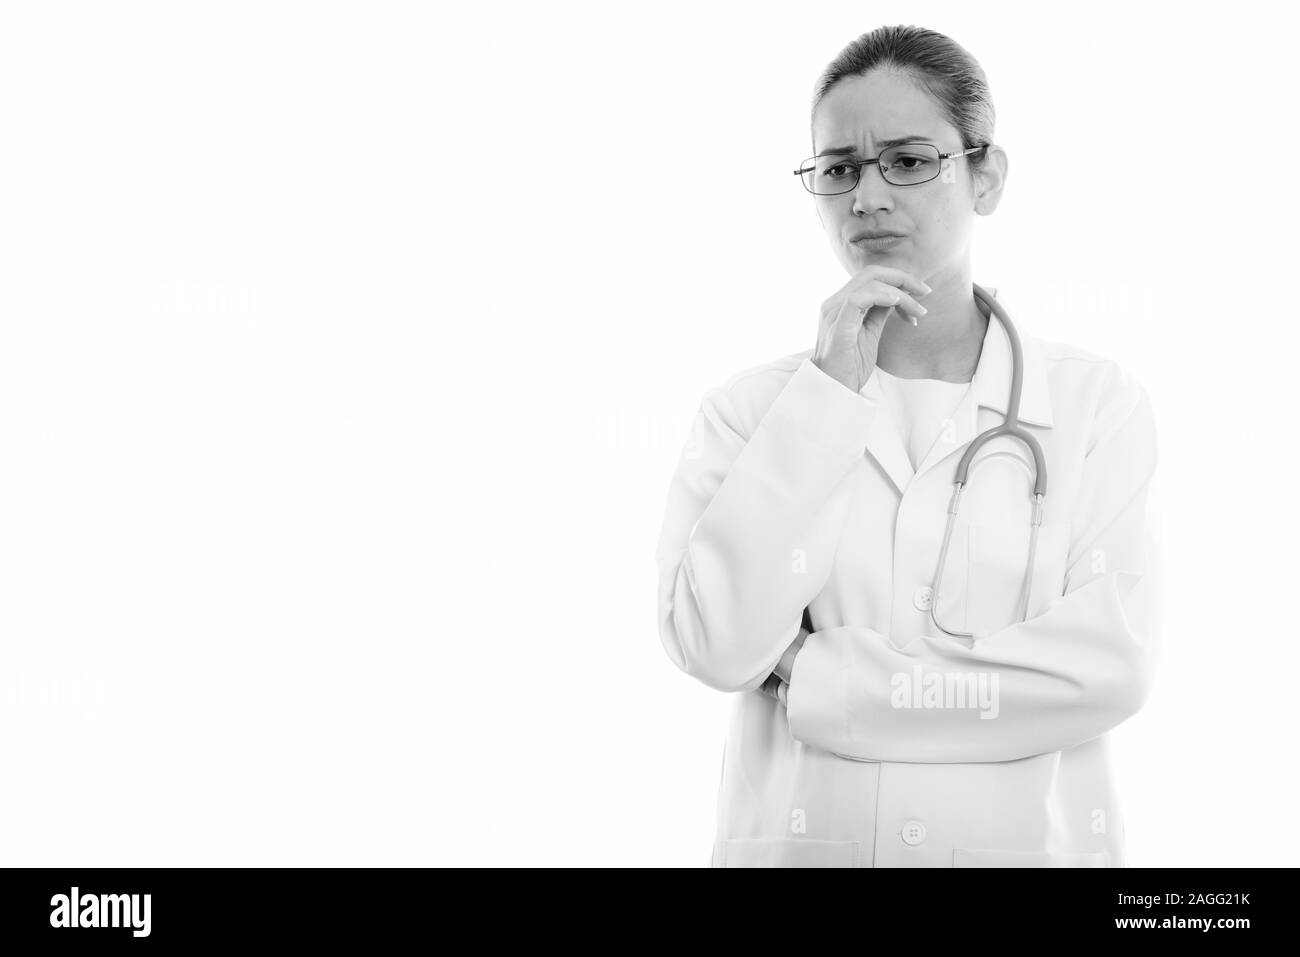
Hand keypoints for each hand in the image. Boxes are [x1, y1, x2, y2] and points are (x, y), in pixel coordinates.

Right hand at [812, 265, 930, 391]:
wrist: (834, 390)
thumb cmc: (850, 366)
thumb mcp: (870, 334)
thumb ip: (879, 313)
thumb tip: (897, 297)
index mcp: (841, 304)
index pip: (871, 277)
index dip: (899, 280)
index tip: (921, 294)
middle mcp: (834, 303)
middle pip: (872, 273)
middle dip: (904, 278)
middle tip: (926, 292)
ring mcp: (834, 312)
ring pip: (869, 282)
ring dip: (901, 292)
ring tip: (917, 310)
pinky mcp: (837, 325)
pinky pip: (859, 298)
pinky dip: (881, 296)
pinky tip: (898, 303)